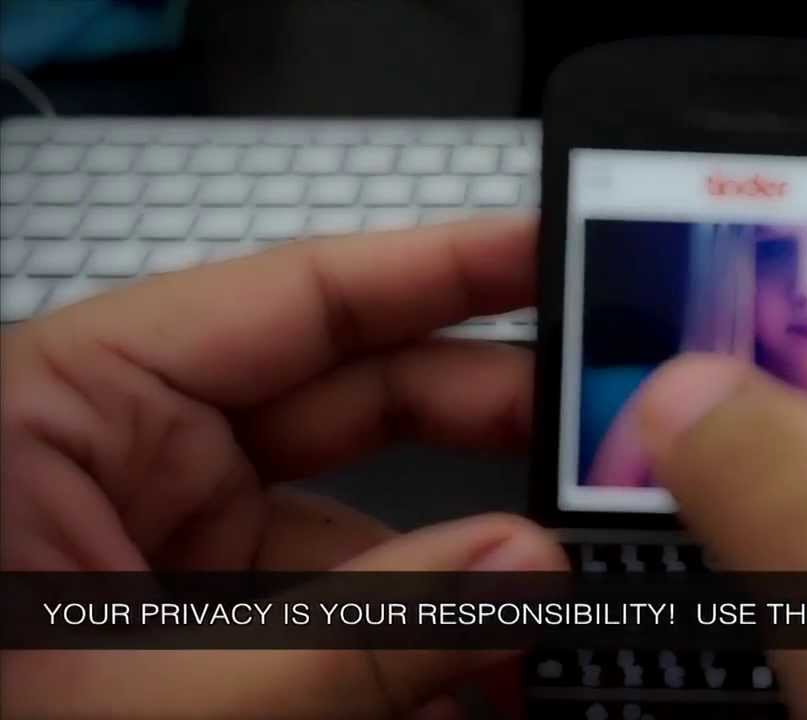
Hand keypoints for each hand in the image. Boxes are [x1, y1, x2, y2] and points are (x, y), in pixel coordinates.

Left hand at [1, 217, 566, 717]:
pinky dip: (408, 657)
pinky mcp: (184, 631)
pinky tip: (483, 690)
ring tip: (562, 619)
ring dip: (459, 584)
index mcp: (72, 409)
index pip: (296, 302)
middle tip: (604, 438)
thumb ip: (344, 643)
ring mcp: (161, 550)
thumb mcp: (147, 700)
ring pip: (353, 535)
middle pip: (348, 403)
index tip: (556, 256)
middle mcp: (124, 460)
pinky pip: (324, 620)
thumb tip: (526, 572)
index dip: (440, 268)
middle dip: (485, 429)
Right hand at [621, 301, 806, 716]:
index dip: (797, 312)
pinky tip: (668, 640)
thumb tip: (687, 389)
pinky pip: (798, 626)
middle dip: (731, 447)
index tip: (669, 313)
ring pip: (803, 541)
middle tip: (608, 446)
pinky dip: (726, 629)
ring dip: (711, 548)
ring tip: (615, 545)